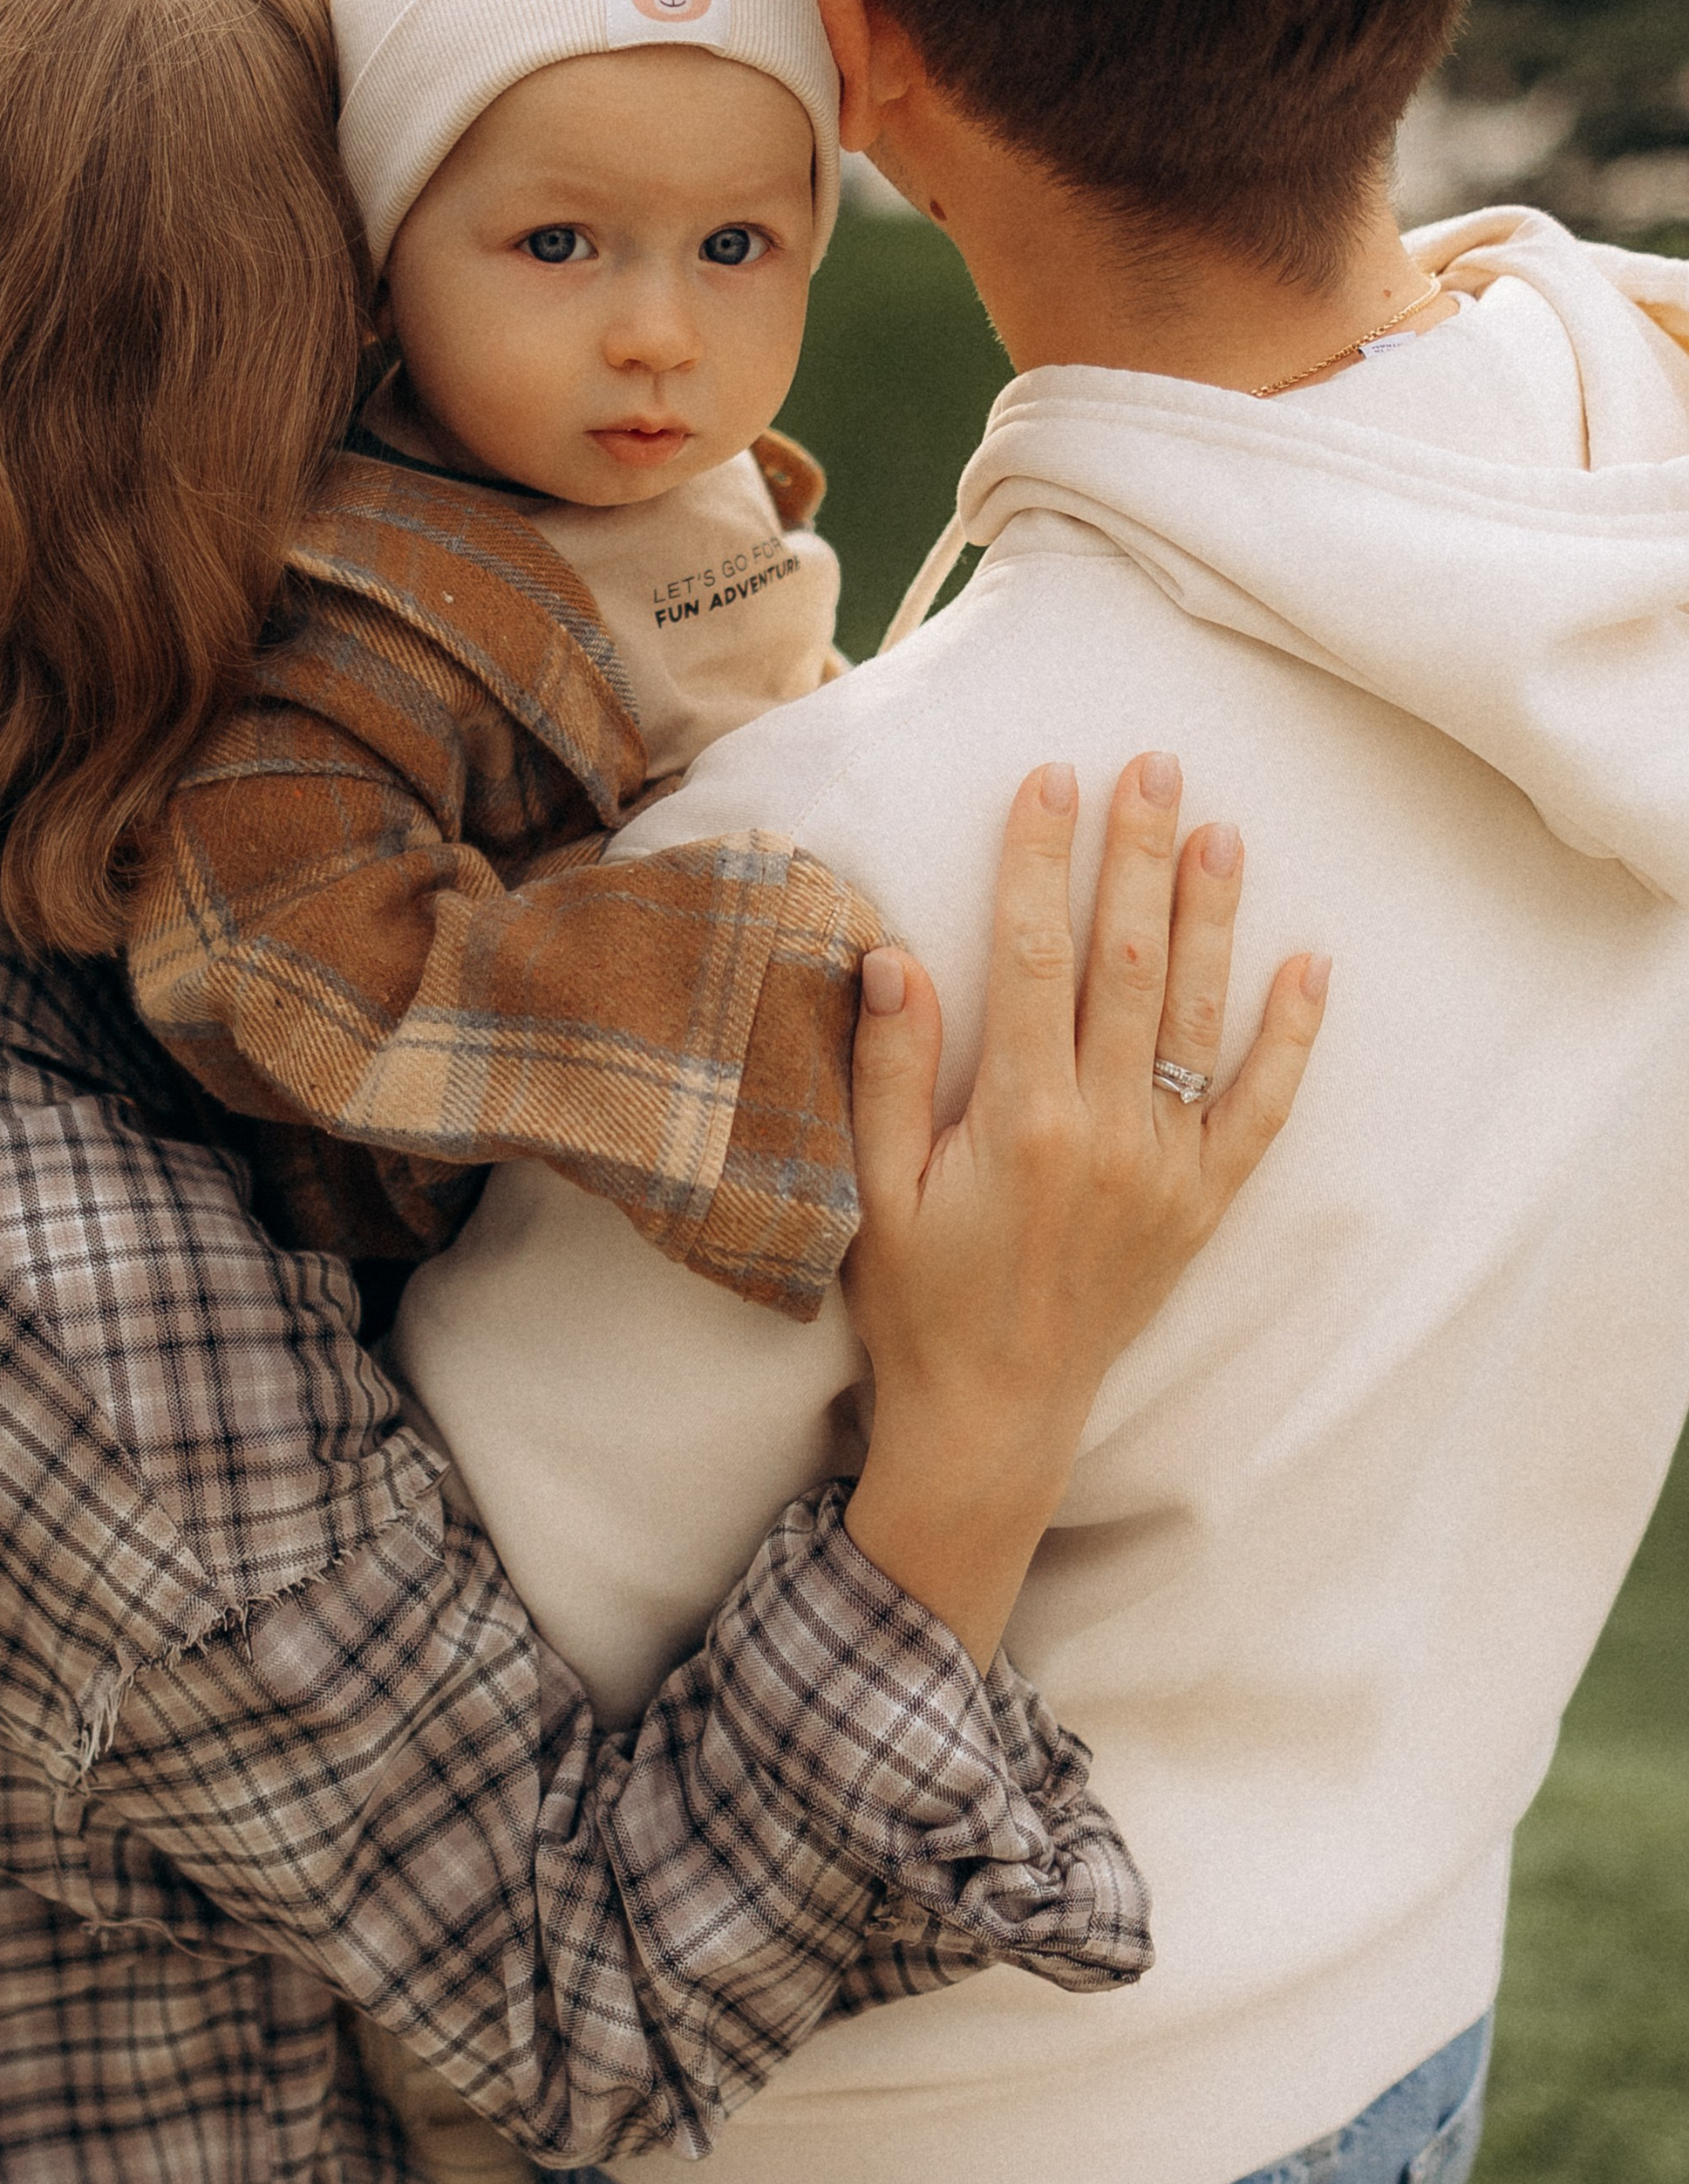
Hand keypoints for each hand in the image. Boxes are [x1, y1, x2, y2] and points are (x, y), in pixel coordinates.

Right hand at [841, 753, 1326, 1665]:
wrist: (993, 1417)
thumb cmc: (917, 1300)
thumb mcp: (872, 1190)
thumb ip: (886, 1073)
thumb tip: (892, 956)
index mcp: (1018, 1119)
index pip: (1032, 956)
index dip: (1038, 860)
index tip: (1049, 778)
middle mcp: (1105, 1133)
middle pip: (1127, 963)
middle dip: (1137, 856)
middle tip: (1153, 766)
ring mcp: (1164, 1167)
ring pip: (1196, 1016)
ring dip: (1209, 917)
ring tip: (1221, 830)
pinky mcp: (1200, 1202)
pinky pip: (1261, 1108)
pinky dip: (1291, 1038)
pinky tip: (1311, 967)